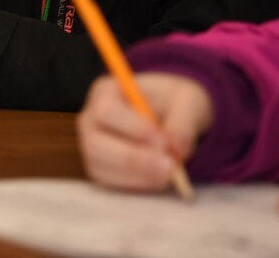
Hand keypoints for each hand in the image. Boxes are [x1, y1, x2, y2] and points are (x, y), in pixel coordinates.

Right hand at [76, 73, 212, 190]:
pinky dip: (135, 185)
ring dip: (136, 175)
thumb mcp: (187, 101)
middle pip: (94, 144)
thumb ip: (183, 123)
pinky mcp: (100, 169)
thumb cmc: (174, 103)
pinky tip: (159, 180)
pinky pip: (109, 183)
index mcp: (105, 93)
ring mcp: (91, 147)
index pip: (107, 111)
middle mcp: (91, 120)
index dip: (133, 129)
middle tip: (169, 168)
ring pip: (100, 167)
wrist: (171, 118)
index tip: (163, 142)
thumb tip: (176, 150)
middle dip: (132, 159)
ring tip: (170, 176)